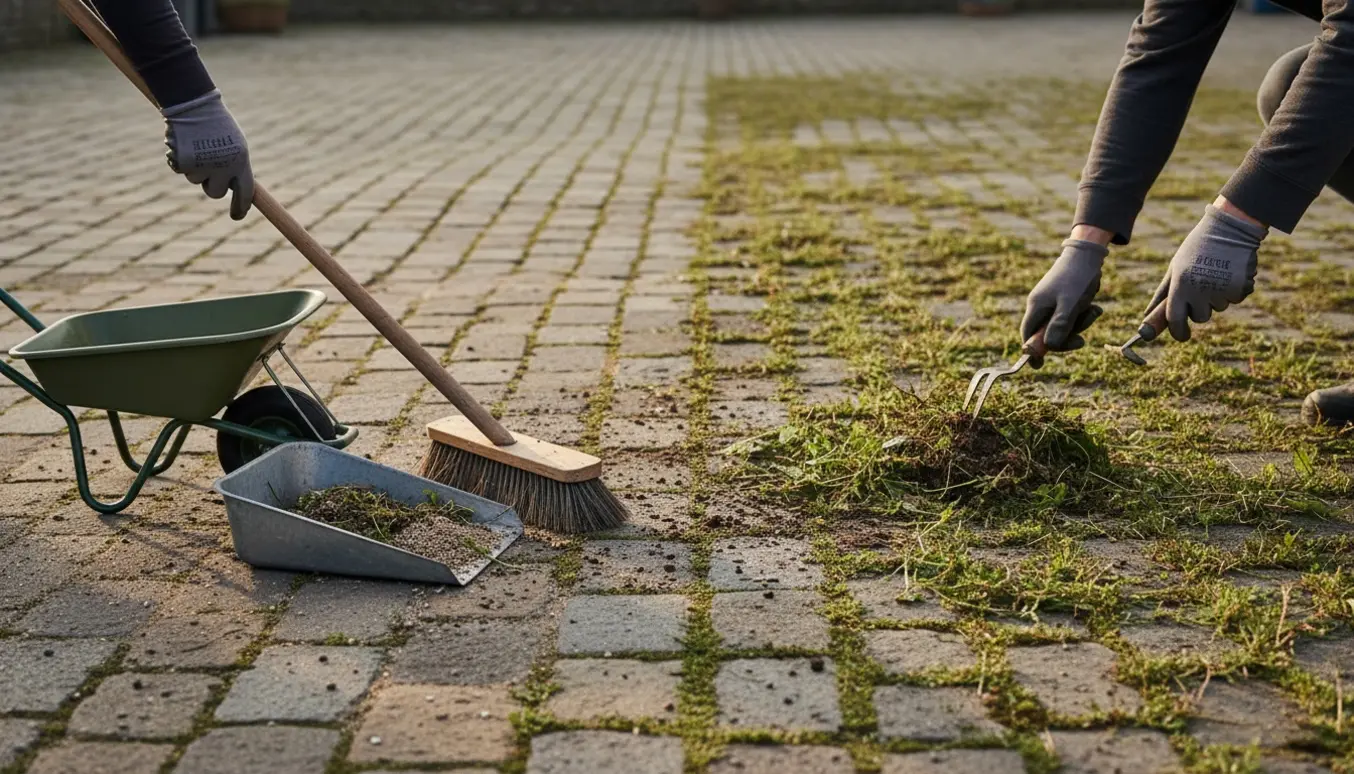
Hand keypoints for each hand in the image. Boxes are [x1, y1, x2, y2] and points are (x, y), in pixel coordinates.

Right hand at [161, 89, 254, 219]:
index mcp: (241, 161)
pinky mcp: (183, 163)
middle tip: (208, 166)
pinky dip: (179, 159)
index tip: (237, 217)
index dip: (240, 207)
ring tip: (196, 144)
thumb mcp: (235, 145)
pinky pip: (180, 170)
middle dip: (211, 184)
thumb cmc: (217, 123)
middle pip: (216, 193)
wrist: (194, 104)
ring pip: (196, 180)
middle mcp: (224, 167)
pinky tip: (184, 143)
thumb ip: (235, 167)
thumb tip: (235, 190)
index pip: (245, 193)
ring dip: (194, 167)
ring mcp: (203, 166)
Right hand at [1019, 238, 1109, 368]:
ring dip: (1079, 324)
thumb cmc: (1077, 278)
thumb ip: (1059, 327)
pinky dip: (1083, 315)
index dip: (1032, 351)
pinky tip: (1094, 307)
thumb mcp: (1070, 305)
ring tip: (1094, 311)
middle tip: (1082, 340)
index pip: (1028, 335)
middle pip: (1046, 333)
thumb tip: (1048, 348)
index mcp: (1036, 306)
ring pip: (1062, 325)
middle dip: (1065, 338)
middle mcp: (1041, 305)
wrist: (1088, 253)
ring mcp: (1052, 301)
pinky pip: (1071, 315)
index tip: (1038, 366)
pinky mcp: (1064, 298)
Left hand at [1144, 203, 1265, 341]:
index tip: (1182, 335)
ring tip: (1217, 272)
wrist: (1230, 229)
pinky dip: (1233, 290)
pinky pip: (1235, 299)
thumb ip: (1163, 294)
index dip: (1177, 331)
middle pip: (1199, 317)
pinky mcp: (1241, 288)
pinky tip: (1231, 271)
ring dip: (1217, 296)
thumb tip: (1147, 316)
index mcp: (1180, 284)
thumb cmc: (1197, 248)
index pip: (1174, 319)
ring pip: (1218, 308)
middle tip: (1202, 284)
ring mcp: (1221, 290)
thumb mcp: (1175, 267)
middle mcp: (1200, 290)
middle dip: (1200, 308)